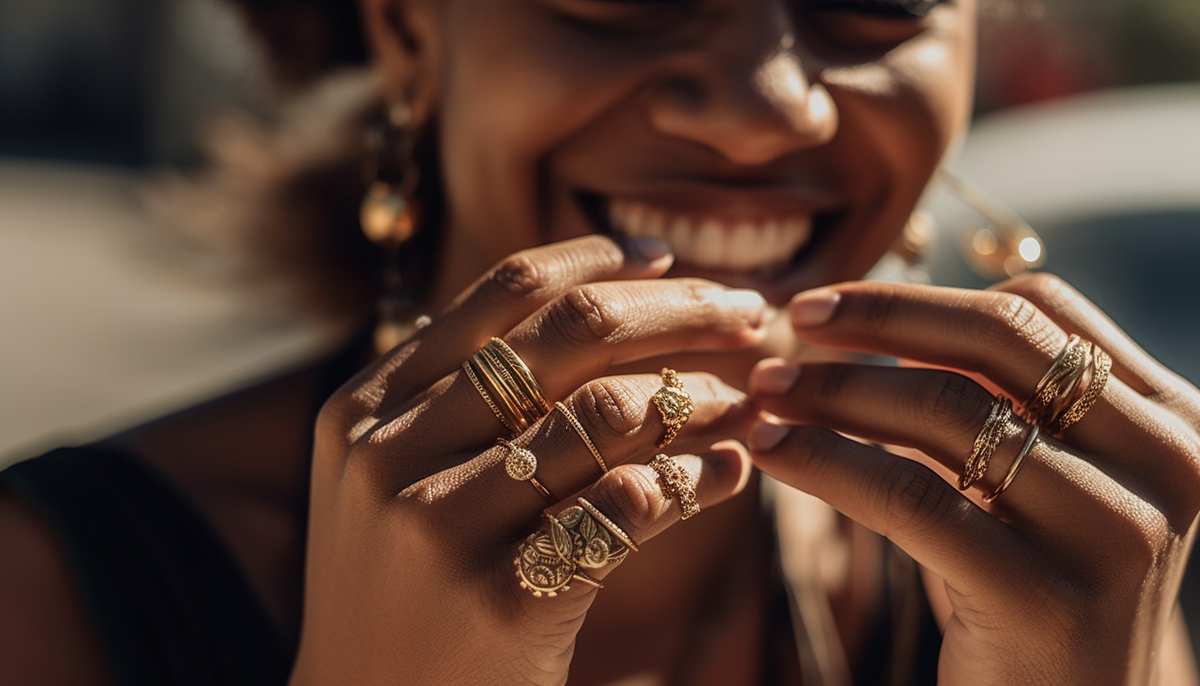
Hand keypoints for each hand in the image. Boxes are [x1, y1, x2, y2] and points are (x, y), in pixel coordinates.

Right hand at [290, 236, 764, 685]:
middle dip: (681, 309)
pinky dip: (695, 478)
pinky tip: (729, 472)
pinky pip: (632, 506)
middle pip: (571, 334)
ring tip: (748, 404)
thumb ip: (466, 397)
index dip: (599, 260)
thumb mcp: (398, 481)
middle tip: (751, 313)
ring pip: (612, 415)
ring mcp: (442, 526)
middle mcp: (393, 454)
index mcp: (368, 408)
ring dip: (702, 399)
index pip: (504, 292)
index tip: (669, 259)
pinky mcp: (502, 598)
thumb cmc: (406, 595)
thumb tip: (601, 303)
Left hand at [746, 273, 1199, 685]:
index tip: (829, 304)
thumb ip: (989, 400)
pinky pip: (910, 497)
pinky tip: (771, 449)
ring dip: (834, 390)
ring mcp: (1114, 531)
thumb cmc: (1029, 592)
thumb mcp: (1028, 483)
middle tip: (791, 320)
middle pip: (995, 340)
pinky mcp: (1047, 596)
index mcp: (1166, 419)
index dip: (920, 297)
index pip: (1036, 310)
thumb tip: (870, 317)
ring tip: (766, 389)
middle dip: (876, 321)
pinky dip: (826, 461)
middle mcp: (1164, 463)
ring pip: (945, 411)